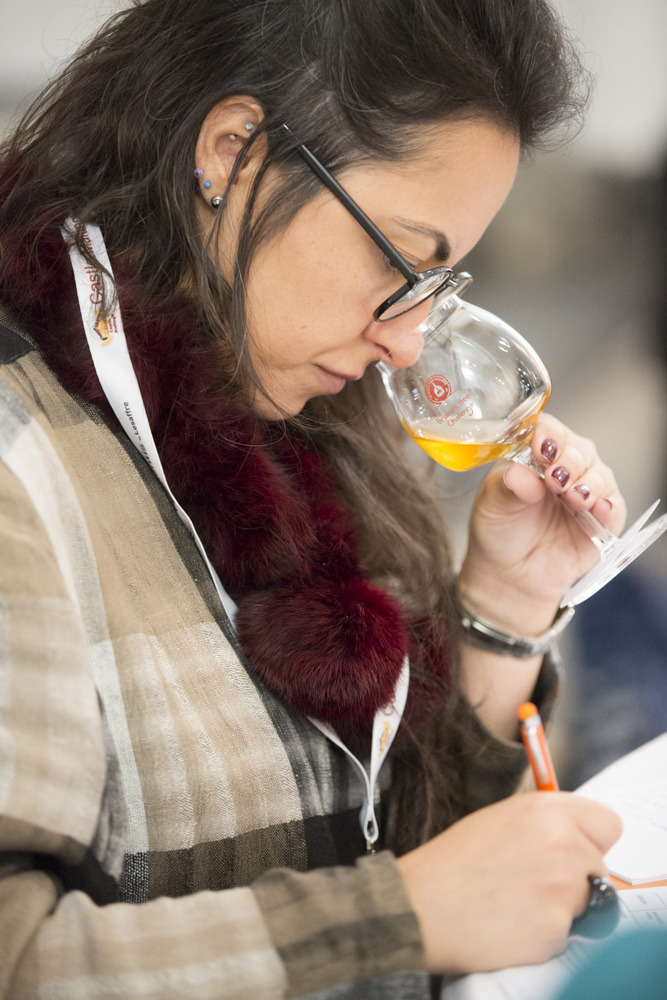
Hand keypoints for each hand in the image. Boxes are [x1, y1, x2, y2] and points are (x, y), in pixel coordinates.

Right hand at [395, 792, 621, 974]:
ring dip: (560, 907)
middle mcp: (562, 844)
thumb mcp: (498, 819)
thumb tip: (577, 836)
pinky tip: (510, 924)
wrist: (420, 907)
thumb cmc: (452, 863)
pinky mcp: (556, 930)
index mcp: (547, 811)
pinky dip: (543, 934)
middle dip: (575, 877)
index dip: (591, 839)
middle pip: (600, 867)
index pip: (608, 823)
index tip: (575, 849)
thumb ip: (545, 823)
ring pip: (586, 903)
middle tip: (532, 882)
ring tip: (515, 903)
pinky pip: (566, 934)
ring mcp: (562, 889)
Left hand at [459, 413, 626, 633]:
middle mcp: (564, 467)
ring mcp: (585, 491)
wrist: (509, 574)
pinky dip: (608, 507)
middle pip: (579, 449)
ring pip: (600, 475)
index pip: (548, 431)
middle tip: (556, 480)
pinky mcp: (601, 520)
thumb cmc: (498, 531)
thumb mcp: (491, 506)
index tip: (542, 448)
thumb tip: (521, 475)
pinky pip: (614, 507)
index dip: (548, 435)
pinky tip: (597, 509)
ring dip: (590, 483)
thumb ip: (507, 488)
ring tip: (574, 497)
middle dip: (570, 462)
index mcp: (534, 455)